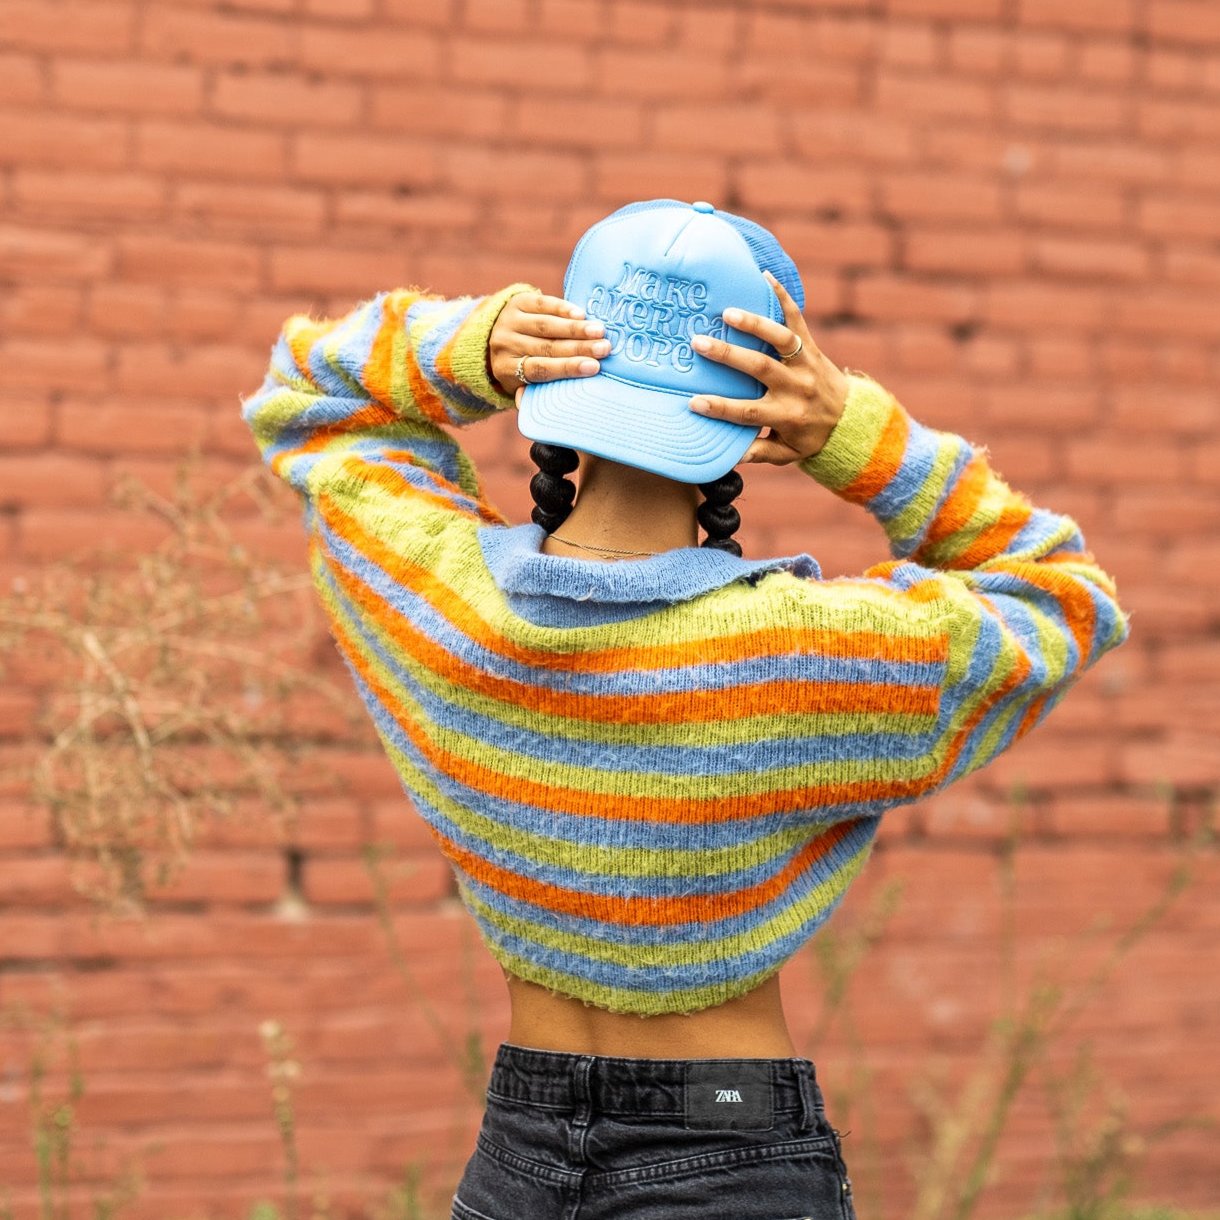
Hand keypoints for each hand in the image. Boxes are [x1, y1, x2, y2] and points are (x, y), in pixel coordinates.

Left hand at [488, 292, 610, 402]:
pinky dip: (563, 309)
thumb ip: (532, 394)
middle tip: (604, 349)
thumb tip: (546, 406)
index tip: (593, 367)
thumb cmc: (519, 366)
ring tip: (599, 332)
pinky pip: (542, 304)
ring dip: (576, 328)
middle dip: (579, 348)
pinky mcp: (517, 301)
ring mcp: (509, 321)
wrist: (493, 335)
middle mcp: (504, 344)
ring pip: (546, 325)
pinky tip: (581, 314)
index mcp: (506, 369)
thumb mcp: (519, 385)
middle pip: (546, 347)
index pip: (540, 369)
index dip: (567, 368)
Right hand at [688, 272, 849, 464]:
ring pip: (780, 340)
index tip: (694, 402)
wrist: (851, 420)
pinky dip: (783, 296)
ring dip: (754, 324)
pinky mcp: (811, 346)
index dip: (720, 408)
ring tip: (727, 312)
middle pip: (760, 368)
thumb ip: (758, 453)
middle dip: (728, 355)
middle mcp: (796, 387)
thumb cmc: (810, 437)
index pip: (748, 412)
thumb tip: (728, 456)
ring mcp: (805, 363)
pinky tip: (765, 277)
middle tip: (698, 343)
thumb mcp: (786, 453)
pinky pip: (798, 318)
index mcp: (785, 415)